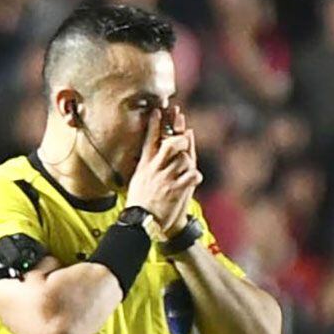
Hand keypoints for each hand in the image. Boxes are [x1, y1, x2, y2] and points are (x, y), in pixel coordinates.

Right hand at [125, 106, 199, 236]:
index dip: (155, 124)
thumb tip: (154, 150)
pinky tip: (194, 179)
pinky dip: (195, 176)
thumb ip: (147, 164)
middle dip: (180, 137)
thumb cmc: (140, 203)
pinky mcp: (175, 190)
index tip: (159, 111)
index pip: (150, 139)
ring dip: (189, 161)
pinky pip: (191, 175)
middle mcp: (155, 169)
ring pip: (184, 158)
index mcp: (145, 165)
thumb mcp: (138, 179)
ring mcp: (166, 179)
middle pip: (171, 144)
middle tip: (183, 136)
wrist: (140, 223)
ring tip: (188, 168)